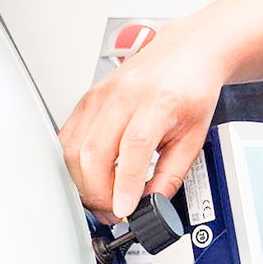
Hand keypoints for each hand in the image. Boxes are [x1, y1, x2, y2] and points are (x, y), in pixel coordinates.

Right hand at [59, 21, 231, 217]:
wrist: (186, 52)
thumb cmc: (192, 88)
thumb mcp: (194, 136)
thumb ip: (171, 173)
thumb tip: (151, 203)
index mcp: (158, 101)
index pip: (133, 146)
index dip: (124, 183)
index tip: (123, 209)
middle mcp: (124, 95)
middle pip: (94, 152)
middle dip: (99, 192)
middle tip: (114, 211)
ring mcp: (100, 95)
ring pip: (74, 148)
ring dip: (83, 182)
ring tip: (103, 198)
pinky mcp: (87, 99)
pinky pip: (68, 138)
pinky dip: (74, 164)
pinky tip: (91, 176)